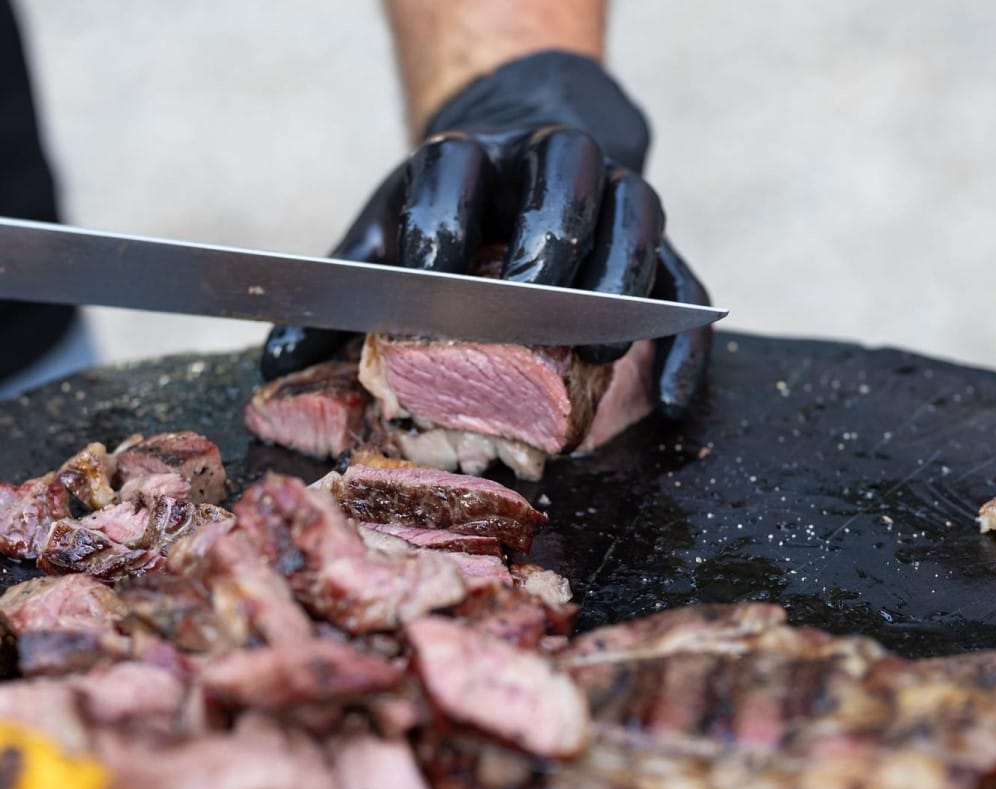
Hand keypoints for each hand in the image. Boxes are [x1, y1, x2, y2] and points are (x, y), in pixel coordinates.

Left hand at [261, 50, 710, 418]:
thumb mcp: (390, 234)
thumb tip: (273, 358)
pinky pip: (685, 286)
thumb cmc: (450, 212)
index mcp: (473, 158)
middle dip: (550, 240)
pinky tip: (670, 402)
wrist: (525, 142)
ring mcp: (616, 198)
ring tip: (598, 349)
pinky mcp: (660, 245)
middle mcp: (552, 163)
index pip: (459, 171)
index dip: (445, 219)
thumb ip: (342, 291)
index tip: (428, 274)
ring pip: (640, 220)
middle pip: (568, 177)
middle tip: (532, 304)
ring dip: (622, 284)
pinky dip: (683, 344)